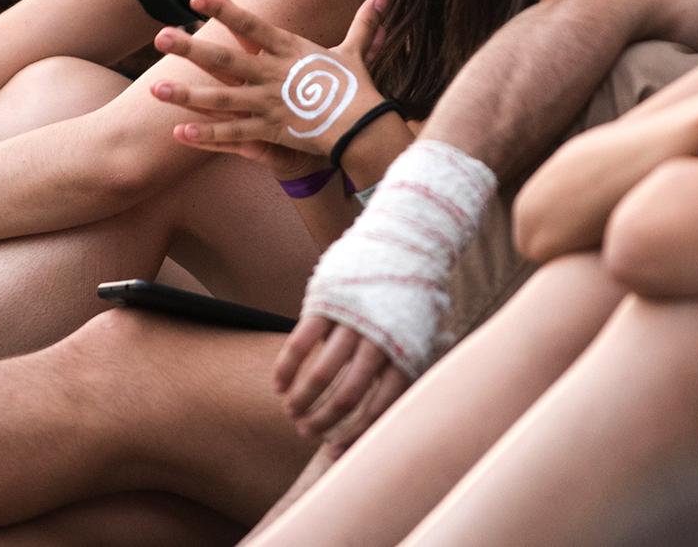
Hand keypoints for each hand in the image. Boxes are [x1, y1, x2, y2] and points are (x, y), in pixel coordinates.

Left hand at [150, 0, 386, 158]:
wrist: (366, 128)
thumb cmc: (359, 89)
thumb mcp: (356, 52)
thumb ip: (363, 25)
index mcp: (289, 51)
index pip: (251, 24)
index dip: (224, 9)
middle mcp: (273, 75)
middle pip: (225, 59)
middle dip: (190, 48)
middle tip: (160, 37)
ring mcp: (268, 104)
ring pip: (220, 99)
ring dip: (186, 94)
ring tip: (154, 89)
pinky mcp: (269, 132)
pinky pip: (232, 135)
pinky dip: (206, 135)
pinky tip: (179, 133)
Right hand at [273, 315, 410, 450]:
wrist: (400, 247)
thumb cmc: (407, 304)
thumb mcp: (418, 339)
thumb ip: (404, 374)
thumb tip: (392, 420)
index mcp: (404, 355)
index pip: (380, 408)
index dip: (355, 435)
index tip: (334, 451)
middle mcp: (379, 341)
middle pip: (347, 397)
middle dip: (323, 422)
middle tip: (306, 432)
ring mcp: (351, 321)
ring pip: (321, 375)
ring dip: (301, 400)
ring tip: (291, 412)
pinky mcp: (326, 304)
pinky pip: (300, 343)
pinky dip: (286, 369)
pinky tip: (278, 386)